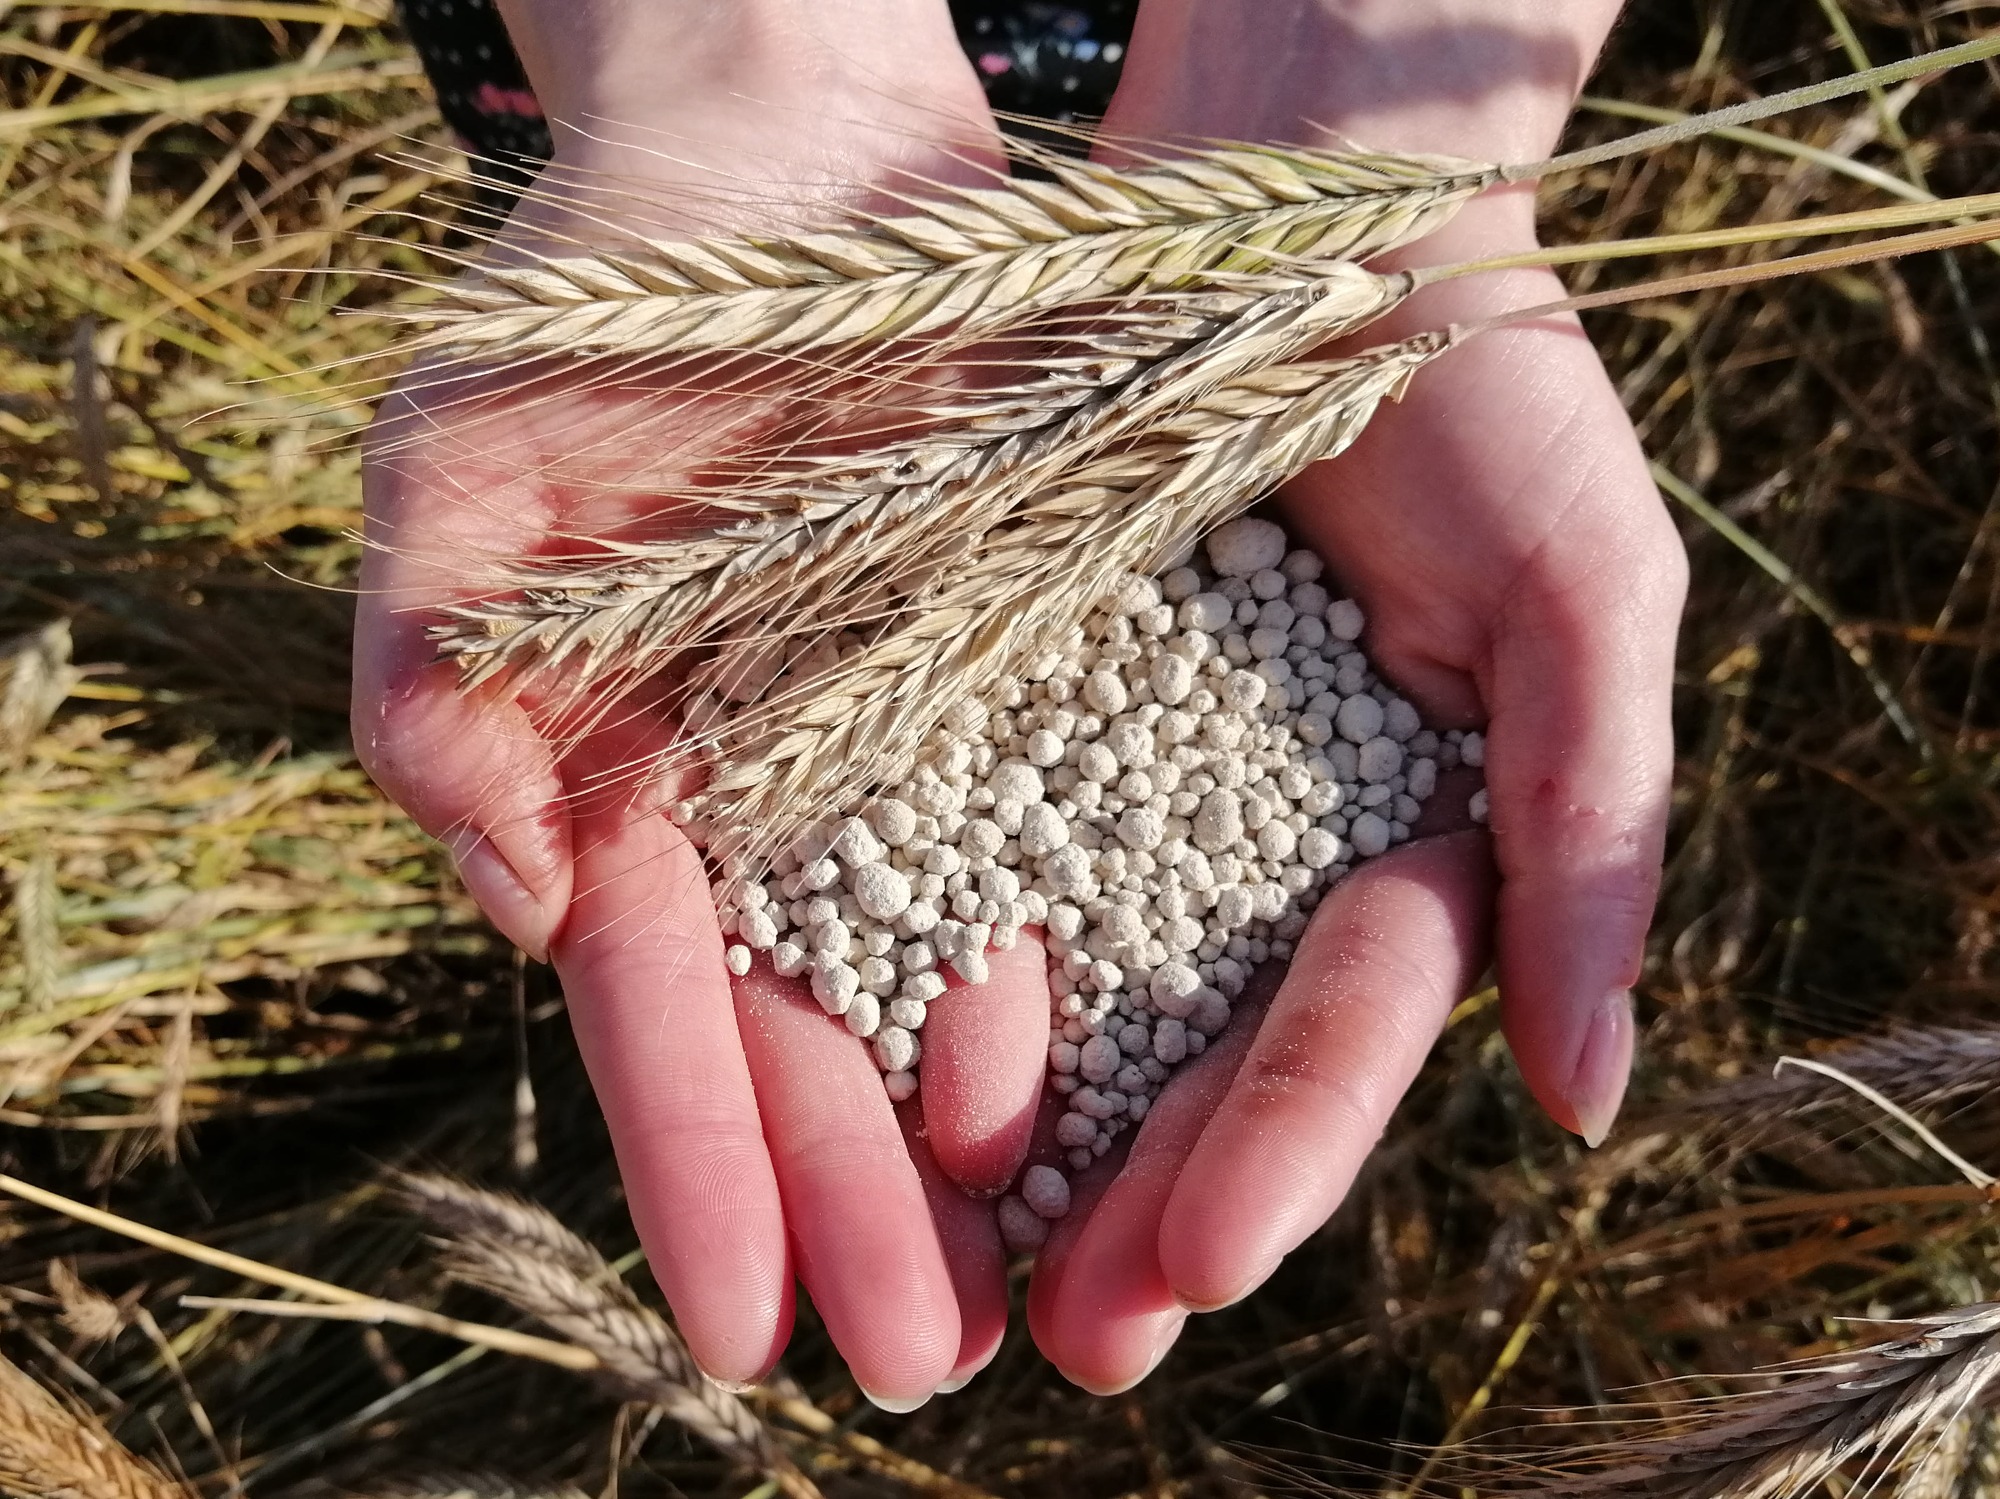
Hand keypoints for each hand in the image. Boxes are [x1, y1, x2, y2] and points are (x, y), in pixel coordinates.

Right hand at [353, 2, 1055, 1402]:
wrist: (787, 144)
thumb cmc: (599, 296)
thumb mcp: (466, 475)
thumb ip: (445, 688)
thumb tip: (518, 898)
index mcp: (636, 781)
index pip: (670, 1013)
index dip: (704, 1170)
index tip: (746, 1335)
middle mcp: (784, 794)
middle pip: (824, 1035)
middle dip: (865, 1202)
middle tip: (926, 1364)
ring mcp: (921, 743)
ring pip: (958, 974)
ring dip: (993, 1135)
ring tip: (1047, 1288)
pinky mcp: (1049, 670)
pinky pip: (1085, 833)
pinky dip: (1102, 959)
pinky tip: (1141, 1088)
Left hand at [1024, 0, 1685, 1391]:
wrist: (1313, 224)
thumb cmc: (1488, 401)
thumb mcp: (1589, 607)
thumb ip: (1591, 841)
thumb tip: (1589, 1100)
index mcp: (1401, 846)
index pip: (1340, 1030)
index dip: (1282, 1148)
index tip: (1205, 1261)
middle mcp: (1249, 846)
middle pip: (1188, 1052)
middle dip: (1130, 1200)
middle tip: (1063, 1346)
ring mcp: (1122, 782)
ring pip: (1062, 984)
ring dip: (1004, 1131)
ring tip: (941, 1269)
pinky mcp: (1004, 702)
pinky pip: (950, 840)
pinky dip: (906, 952)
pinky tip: (852, 1066)